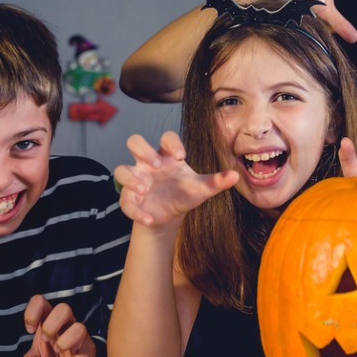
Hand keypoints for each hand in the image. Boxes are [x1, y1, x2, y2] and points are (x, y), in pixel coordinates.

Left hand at [21, 295, 95, 356]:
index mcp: (48, 321)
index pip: (41, 302)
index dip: (33, 313)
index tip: (30, 329)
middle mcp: (65, 324)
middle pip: (63, 308)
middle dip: (50, 326)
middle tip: (46, 340)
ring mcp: (78, 335)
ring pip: (79, 327)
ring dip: (64, 342)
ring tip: (58, 351)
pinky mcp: (88, 350)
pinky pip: (85, 354)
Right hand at [114, 131, 238, 226]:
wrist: (170, 215)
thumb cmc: (184, 193)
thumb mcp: (201, 189)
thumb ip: (217, 182)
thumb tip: (235, 176)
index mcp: (166, 155)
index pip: (165, 137)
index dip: (170, 142)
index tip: (180, 156)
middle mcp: (148, 163)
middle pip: (134, 142)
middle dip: (142, 149)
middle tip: (156, 164)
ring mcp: (136, 179)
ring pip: (121, 170)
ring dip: (131, 179)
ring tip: (145, 189)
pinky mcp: (130, 198)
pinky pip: (124, 201)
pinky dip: (135, 211)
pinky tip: (149, 218)